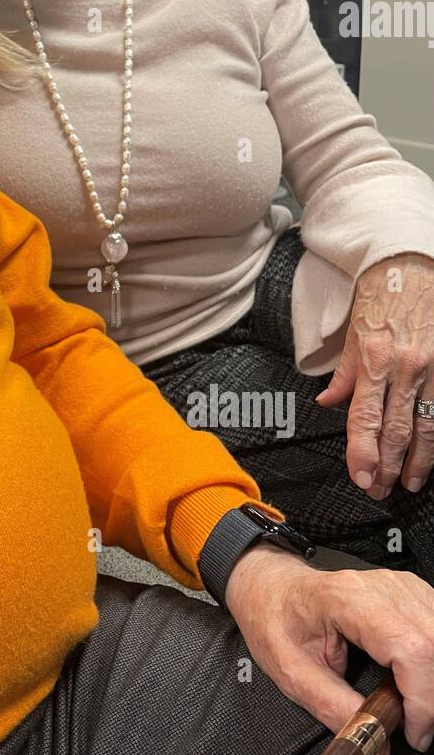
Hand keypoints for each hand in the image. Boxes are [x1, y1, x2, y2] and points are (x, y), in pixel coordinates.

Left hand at [225, 544, 433, 753]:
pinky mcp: (410, 593)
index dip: (423, 699)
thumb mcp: (291, 672)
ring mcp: (399, 587)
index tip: (415, 731)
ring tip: (414, 704)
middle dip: (432, 695)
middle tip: (416, 726)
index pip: (409, 648)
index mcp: (346, 601)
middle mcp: (380, 587)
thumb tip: (375, 738)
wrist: (271, 588)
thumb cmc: (276, 619)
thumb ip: (333, 708)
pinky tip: (416, 678)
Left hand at [316, 251, 433, 496]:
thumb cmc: (380, 295)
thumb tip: (330, 402)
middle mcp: (406, 366)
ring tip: (410, 482)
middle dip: (388, 466)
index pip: (365, 418)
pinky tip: (432, 454)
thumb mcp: (352, 331)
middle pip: (397, 430)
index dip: (362, 452)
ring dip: (418, 461)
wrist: (410, 265)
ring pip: (428, 427)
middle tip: (380, 489)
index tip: (361, 476)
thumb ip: (343, 373)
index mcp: (374, 359)